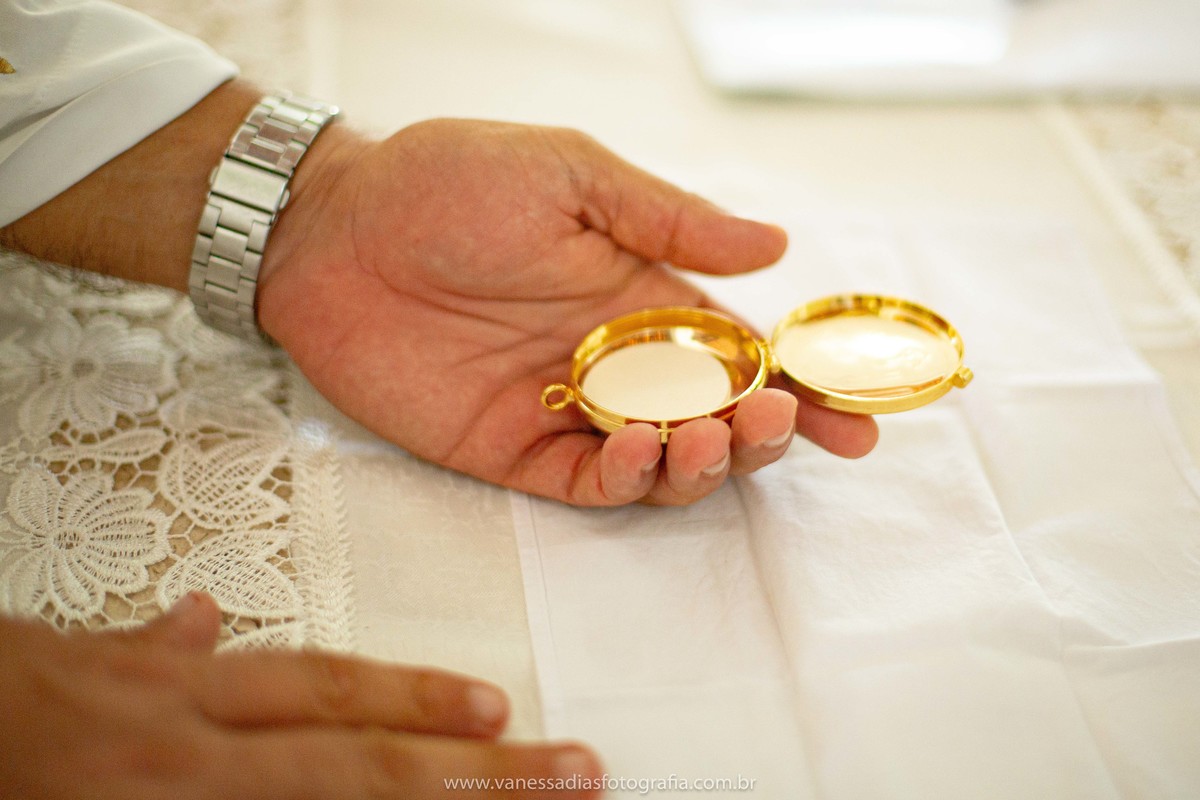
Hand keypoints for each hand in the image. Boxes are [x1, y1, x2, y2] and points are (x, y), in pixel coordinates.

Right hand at [0, 594, 601, 799]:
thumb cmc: (1, 703)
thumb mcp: (74, 658)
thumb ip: (151, 648)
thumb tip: (196, 618)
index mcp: (182, 700)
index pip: (321, 692)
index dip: (413, 698)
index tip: (497, 708)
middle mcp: (195, 758)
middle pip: (357, 765)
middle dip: (473, 772)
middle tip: (574, 772)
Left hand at [259, 118, 877, 505]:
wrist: (329, 230)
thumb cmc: (445, 183)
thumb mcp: (568, 174)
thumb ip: (666, 220)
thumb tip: (773, 246)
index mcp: (641, 295)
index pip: (740, 352)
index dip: (801, 386)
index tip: (853, 416)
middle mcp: (616, 361)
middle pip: (716, 418)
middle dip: (764, 434)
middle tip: (778, 425)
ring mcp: (568, 408)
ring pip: (663, 462)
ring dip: (704, 462)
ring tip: (712, 436)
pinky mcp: (513, 448)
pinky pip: (588, 484)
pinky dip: (626, 479)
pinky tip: (639, 448)